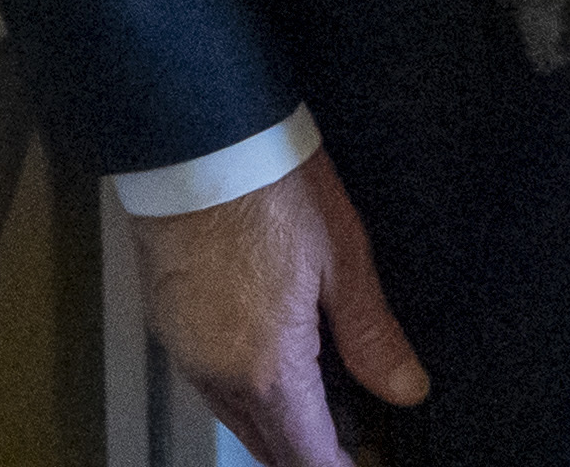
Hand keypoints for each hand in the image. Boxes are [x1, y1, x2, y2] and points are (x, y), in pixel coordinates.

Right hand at [130, 153, 427, 466]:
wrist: (193, 135)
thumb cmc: (267, 184)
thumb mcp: (343, 257)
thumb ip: (372, 335)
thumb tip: (404, 388)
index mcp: (267, 369)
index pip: (307, 457)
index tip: (365, 460)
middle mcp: (217, 372)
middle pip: (265, 447)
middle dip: (306, 452)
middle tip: (349, 438)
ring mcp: (184, 348)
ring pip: (232, 415)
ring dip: (272, 422)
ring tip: (315, 403)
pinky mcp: (164, 318)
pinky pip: (205, 378)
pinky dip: (239, 386)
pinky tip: (264, 357)